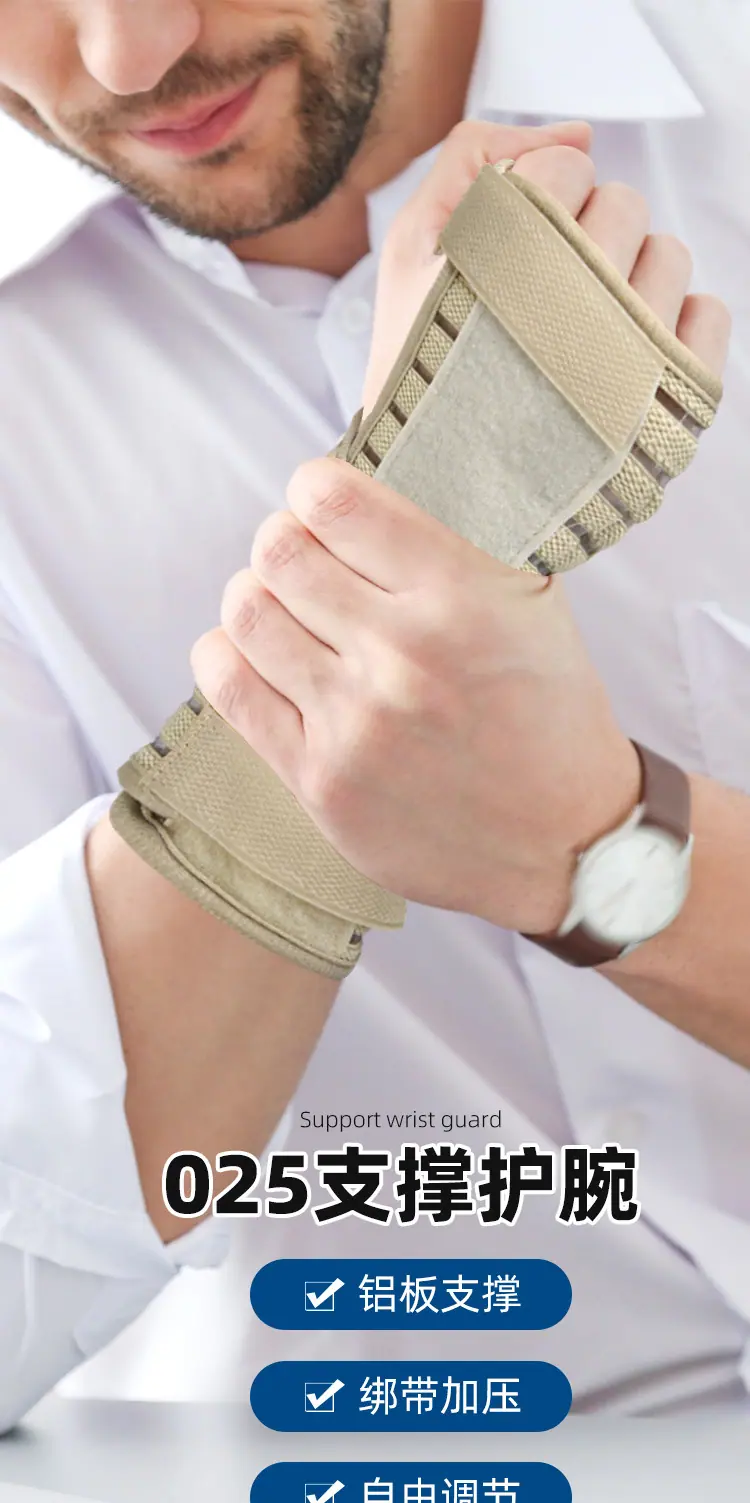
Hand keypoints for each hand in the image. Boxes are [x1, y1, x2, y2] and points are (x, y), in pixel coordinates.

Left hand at [192, 123, 730, 934]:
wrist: (571, 842)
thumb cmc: (556, 709)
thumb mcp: (528, 594)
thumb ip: (453, 524)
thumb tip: (390, 449)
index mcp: (466, 594)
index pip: (327, 491)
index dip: (320, 489)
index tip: (336, 502)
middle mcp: (403, 658)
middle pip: (274, 544)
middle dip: (292, 543)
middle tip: (320, 557)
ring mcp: (352, 728)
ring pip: (243, 608)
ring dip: (261, 597)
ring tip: (301, 609)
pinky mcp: (319, 783)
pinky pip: (226, 682)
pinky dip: (235, 654)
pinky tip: (273, 656)